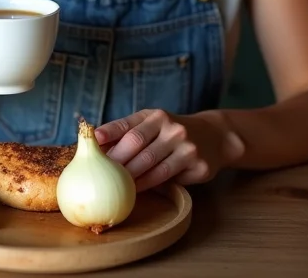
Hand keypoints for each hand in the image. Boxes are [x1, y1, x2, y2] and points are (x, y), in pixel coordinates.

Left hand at [95, 109, 244, 191]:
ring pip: (153, 165)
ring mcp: (187, 146)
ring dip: (132, 178)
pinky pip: (170, 179)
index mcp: (157, 116)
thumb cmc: (171, 132)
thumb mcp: (153, 123)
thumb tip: (95, 144)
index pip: (128, 124)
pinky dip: (151, 185)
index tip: (92, 139)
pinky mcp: (199, 165)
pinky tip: (138, 191)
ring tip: (116, 186)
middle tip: (101, 173)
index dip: (109, 132)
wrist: (214, 136)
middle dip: (117, 160)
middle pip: (137, 144)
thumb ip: (128, 131)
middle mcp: (172, 127)